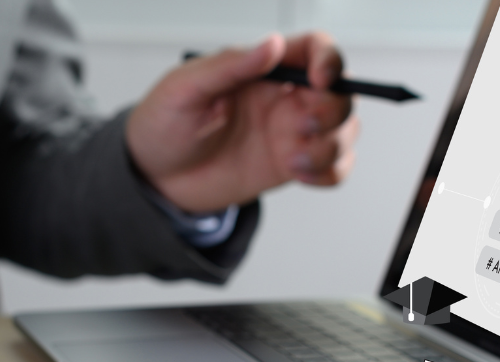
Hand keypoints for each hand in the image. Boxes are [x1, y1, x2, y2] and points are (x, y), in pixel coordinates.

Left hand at [126, 32, 359, 211]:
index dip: (330, 60)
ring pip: (344, 131)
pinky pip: (333, 167)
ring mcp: (291, 133)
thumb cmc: (163, 125)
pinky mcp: (291, 167)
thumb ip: (230, 66)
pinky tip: (301, 174)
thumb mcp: (185, 89)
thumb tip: (271, 45)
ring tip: (295, 160)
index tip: (321, 80)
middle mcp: (284, 98)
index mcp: (263, 69)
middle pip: (341, 93)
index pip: (315, 50)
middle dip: (333, 110)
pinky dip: (331, 172)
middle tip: (302, 126)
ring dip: (333, 146)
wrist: (155, 179)